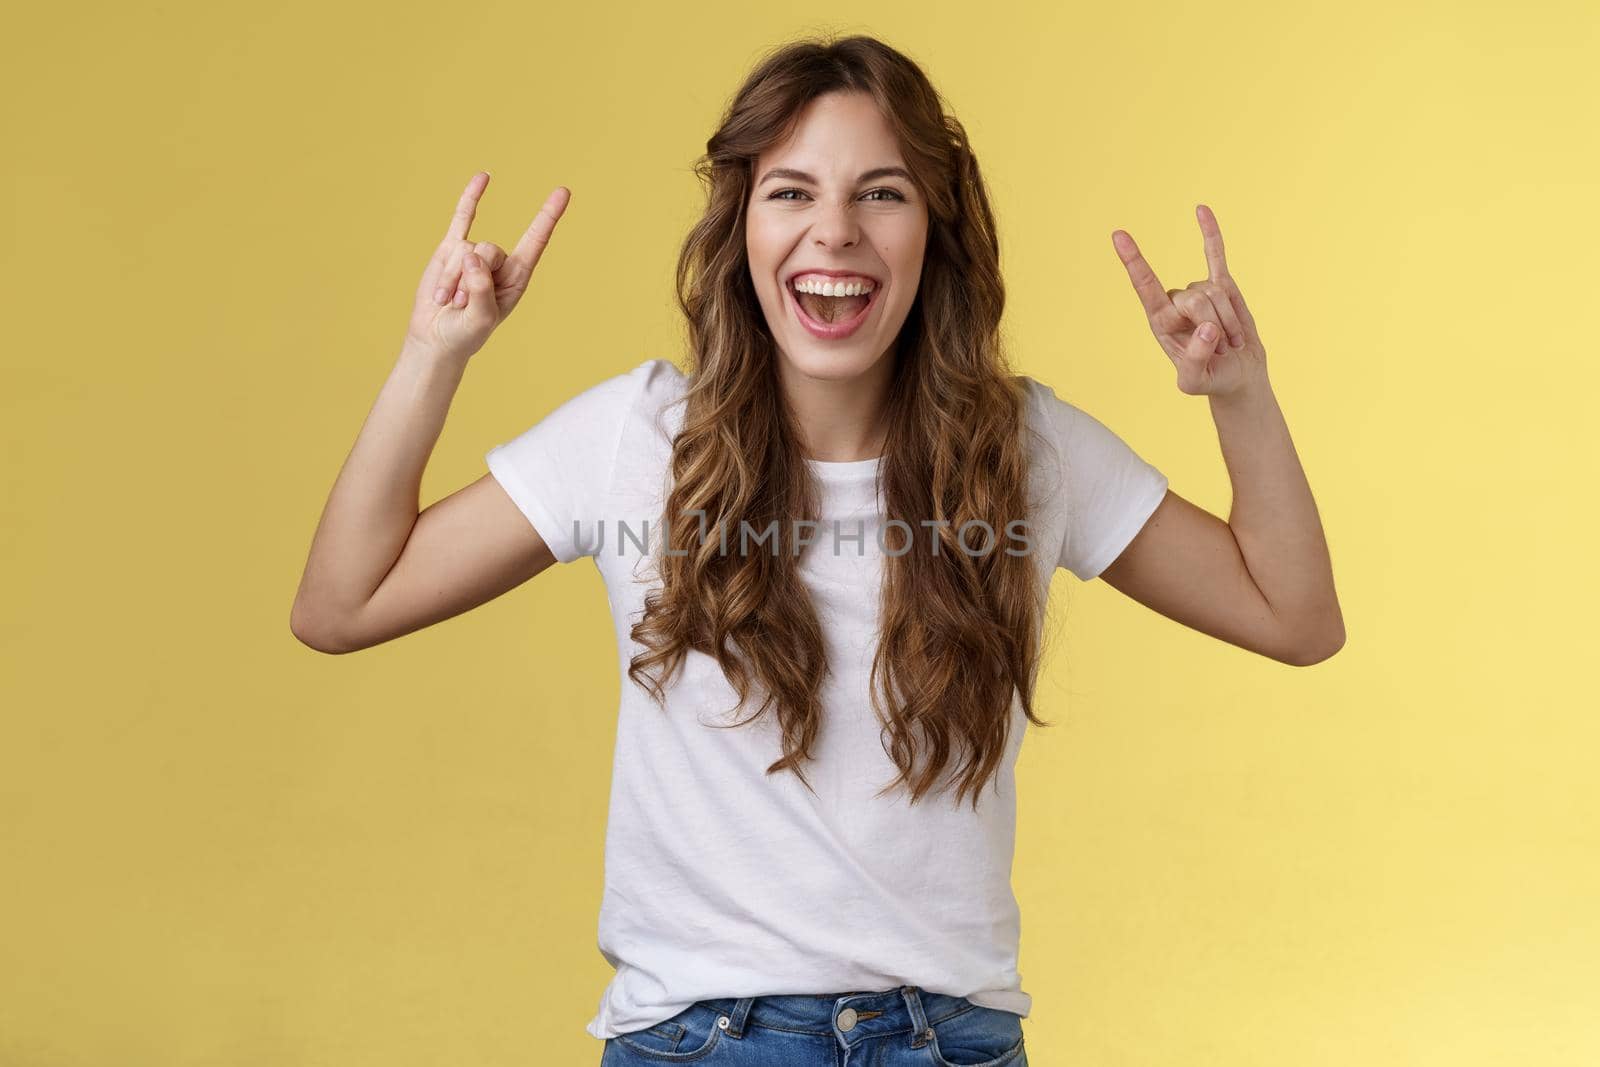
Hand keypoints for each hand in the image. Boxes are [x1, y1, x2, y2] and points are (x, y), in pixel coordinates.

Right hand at [405, 171, 570, 361]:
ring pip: (464, 250)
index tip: (564, 191)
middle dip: (469, 279)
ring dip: (451, 280)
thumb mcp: (480, 319)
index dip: (548, 216)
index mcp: (517, 277)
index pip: (536, 241)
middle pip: (488, 250)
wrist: (436, 337)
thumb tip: (472, 256)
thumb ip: (480, 290)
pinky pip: (462, 218)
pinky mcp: (452, 249)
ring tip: (449, 301)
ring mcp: (476, 253)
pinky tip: (483, 177)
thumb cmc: (466, 333)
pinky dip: (472, 198)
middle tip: (461, 305)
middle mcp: (500, 262)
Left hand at [1111, 204, 1266, 398]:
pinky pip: (1216, 255)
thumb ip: (1196, 361)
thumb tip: (1206, 329)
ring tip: (1228, 341)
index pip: (1144, 286)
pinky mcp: (1222, 285)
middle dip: (1215, 324)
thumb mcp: (1196, 382)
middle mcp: (1175, 302)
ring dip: (1230, 320)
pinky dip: (1210, 232)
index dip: (1134, 261)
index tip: (1119, 235)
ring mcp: (1198, 291)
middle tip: (1219, 349)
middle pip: (1196, 298)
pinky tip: (1201, 209)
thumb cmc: (1212, 380)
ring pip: (1217, 290)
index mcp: (1161, 322)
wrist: (1237, 376)